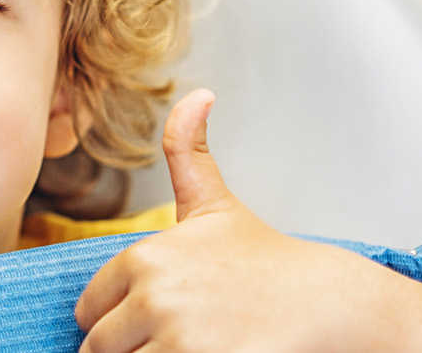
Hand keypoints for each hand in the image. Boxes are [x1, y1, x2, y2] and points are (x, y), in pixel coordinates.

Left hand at [73, 90, 403, 352]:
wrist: (331, 305)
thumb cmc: (270, 264)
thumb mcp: (217, 206)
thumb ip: (187, 152)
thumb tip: (197, 94)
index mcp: (144, 257)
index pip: (89, 311)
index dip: (119, 321)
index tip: (160, 319)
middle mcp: (153, 295)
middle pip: (100, 348)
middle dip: (131, 350)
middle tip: (179, 340)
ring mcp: (176, 338)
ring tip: (196, 346)